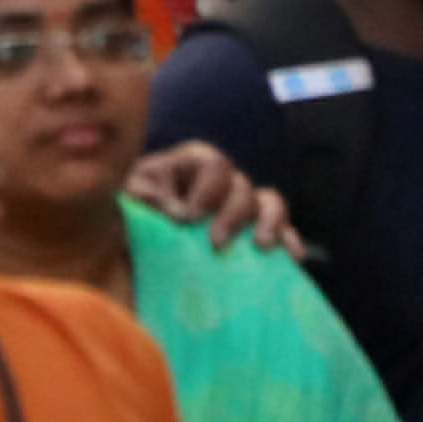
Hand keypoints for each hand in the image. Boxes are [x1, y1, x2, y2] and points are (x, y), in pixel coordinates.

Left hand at [126, 140, 304, 257]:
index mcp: (192, 165)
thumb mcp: (130, 197)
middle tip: (216, 242)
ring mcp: (239, 209)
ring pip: (268, 202)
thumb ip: (147, 198)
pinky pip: (280, 232)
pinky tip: (292, 257)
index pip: (213, 164)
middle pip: (241, 186)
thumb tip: (179, 213)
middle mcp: (222, 183)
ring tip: (261, 246)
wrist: (131, 241)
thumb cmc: (130, 209)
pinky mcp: (249, 237)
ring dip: (269, 221)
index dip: (207, 188)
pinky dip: (288, 240)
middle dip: (233, 213)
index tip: (190, 217)